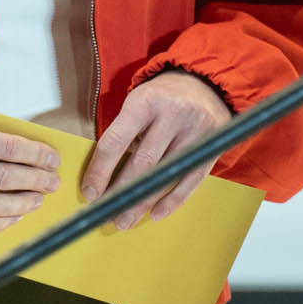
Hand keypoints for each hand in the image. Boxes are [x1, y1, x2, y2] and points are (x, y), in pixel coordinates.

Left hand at [81, 71, 232, 230]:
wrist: (205, 83)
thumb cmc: (162, 98)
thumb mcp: (138, 103)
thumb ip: (123, 133)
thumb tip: (102, 176)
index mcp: (145, 102)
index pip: (116, 141)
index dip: (100, 171)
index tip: (90, 192)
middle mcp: (172, 114)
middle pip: (142, 162)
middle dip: (122, 193)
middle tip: (106, 214)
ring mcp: (195, 130)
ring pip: (165, 174)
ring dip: (143, 202)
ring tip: (125, 220)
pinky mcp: (212, 144)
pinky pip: (191, 179)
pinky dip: (173, 199)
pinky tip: (156, 213)